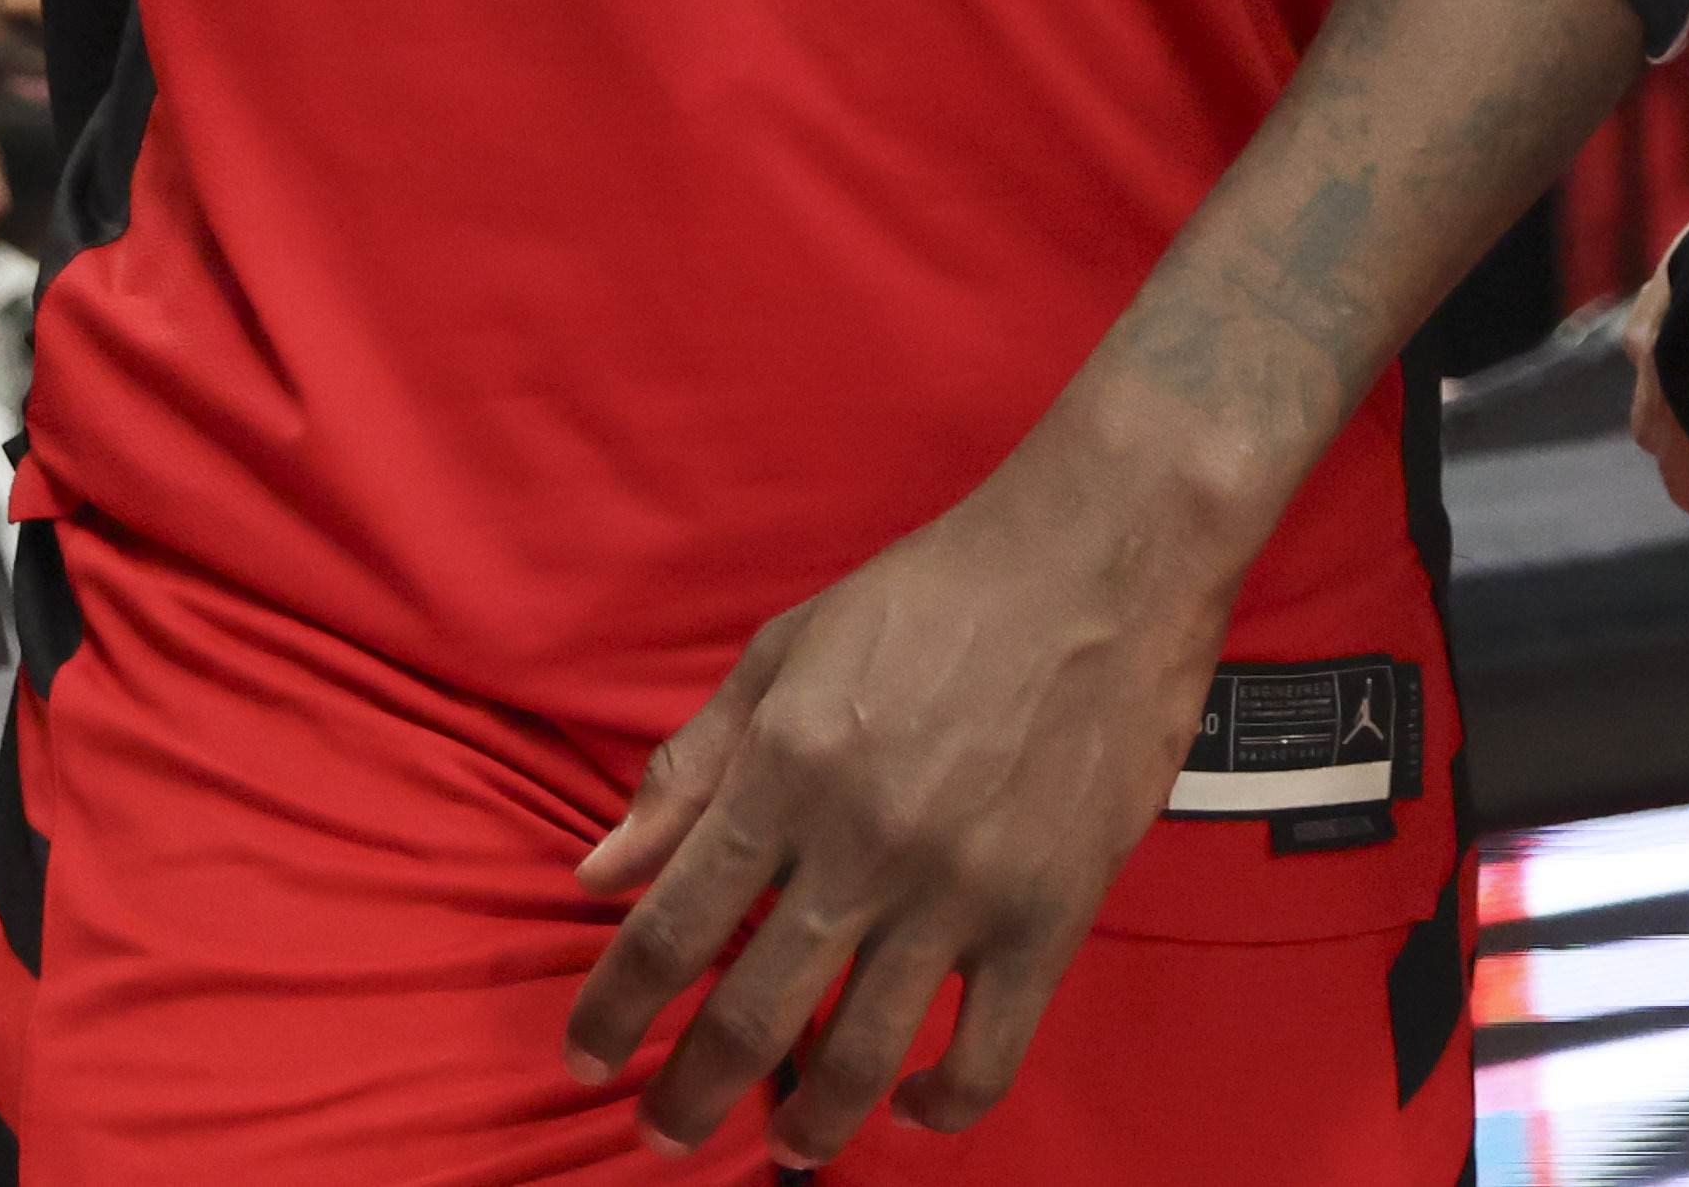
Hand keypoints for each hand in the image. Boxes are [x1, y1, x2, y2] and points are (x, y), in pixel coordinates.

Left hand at [562, 443, 1225, 1158]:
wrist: (1102, 560)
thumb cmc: (936, 593)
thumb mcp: (786, 652)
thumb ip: (690, 768)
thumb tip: (598, 873)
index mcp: (788, 769)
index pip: (672, 924)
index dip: (616, 1007)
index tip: (586, 1057)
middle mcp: (864, 844)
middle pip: (752, 1014)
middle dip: (688, 1094)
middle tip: (660, 1134)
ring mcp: (961, 890)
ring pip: (863, 1056)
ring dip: (807, 1124)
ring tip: (782, 1148)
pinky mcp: (1051, 915)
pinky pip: (988, 1052)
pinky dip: (942, 1104)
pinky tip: (913, 1108)